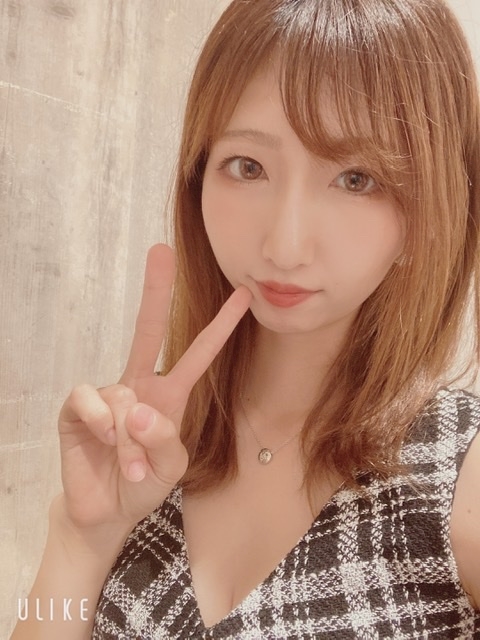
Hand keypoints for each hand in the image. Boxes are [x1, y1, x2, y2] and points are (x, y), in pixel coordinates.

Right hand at [57, 244, 250, 532]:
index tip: (242, 295)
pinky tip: (104, 440)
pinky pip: (90, 399)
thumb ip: (165, 441)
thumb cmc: (145, 483)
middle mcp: (138, 385)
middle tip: (161, 250)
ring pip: (124, 395)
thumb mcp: (170, 467)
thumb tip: (139, 410)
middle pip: (148, 329)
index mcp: (169, 394)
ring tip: (132, 468)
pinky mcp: (76, 408)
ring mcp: (107, 394)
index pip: (197, 354)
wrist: (106, 511)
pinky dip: (101, 423)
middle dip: (155, 291)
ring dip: (130, 439)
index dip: (220, 326)